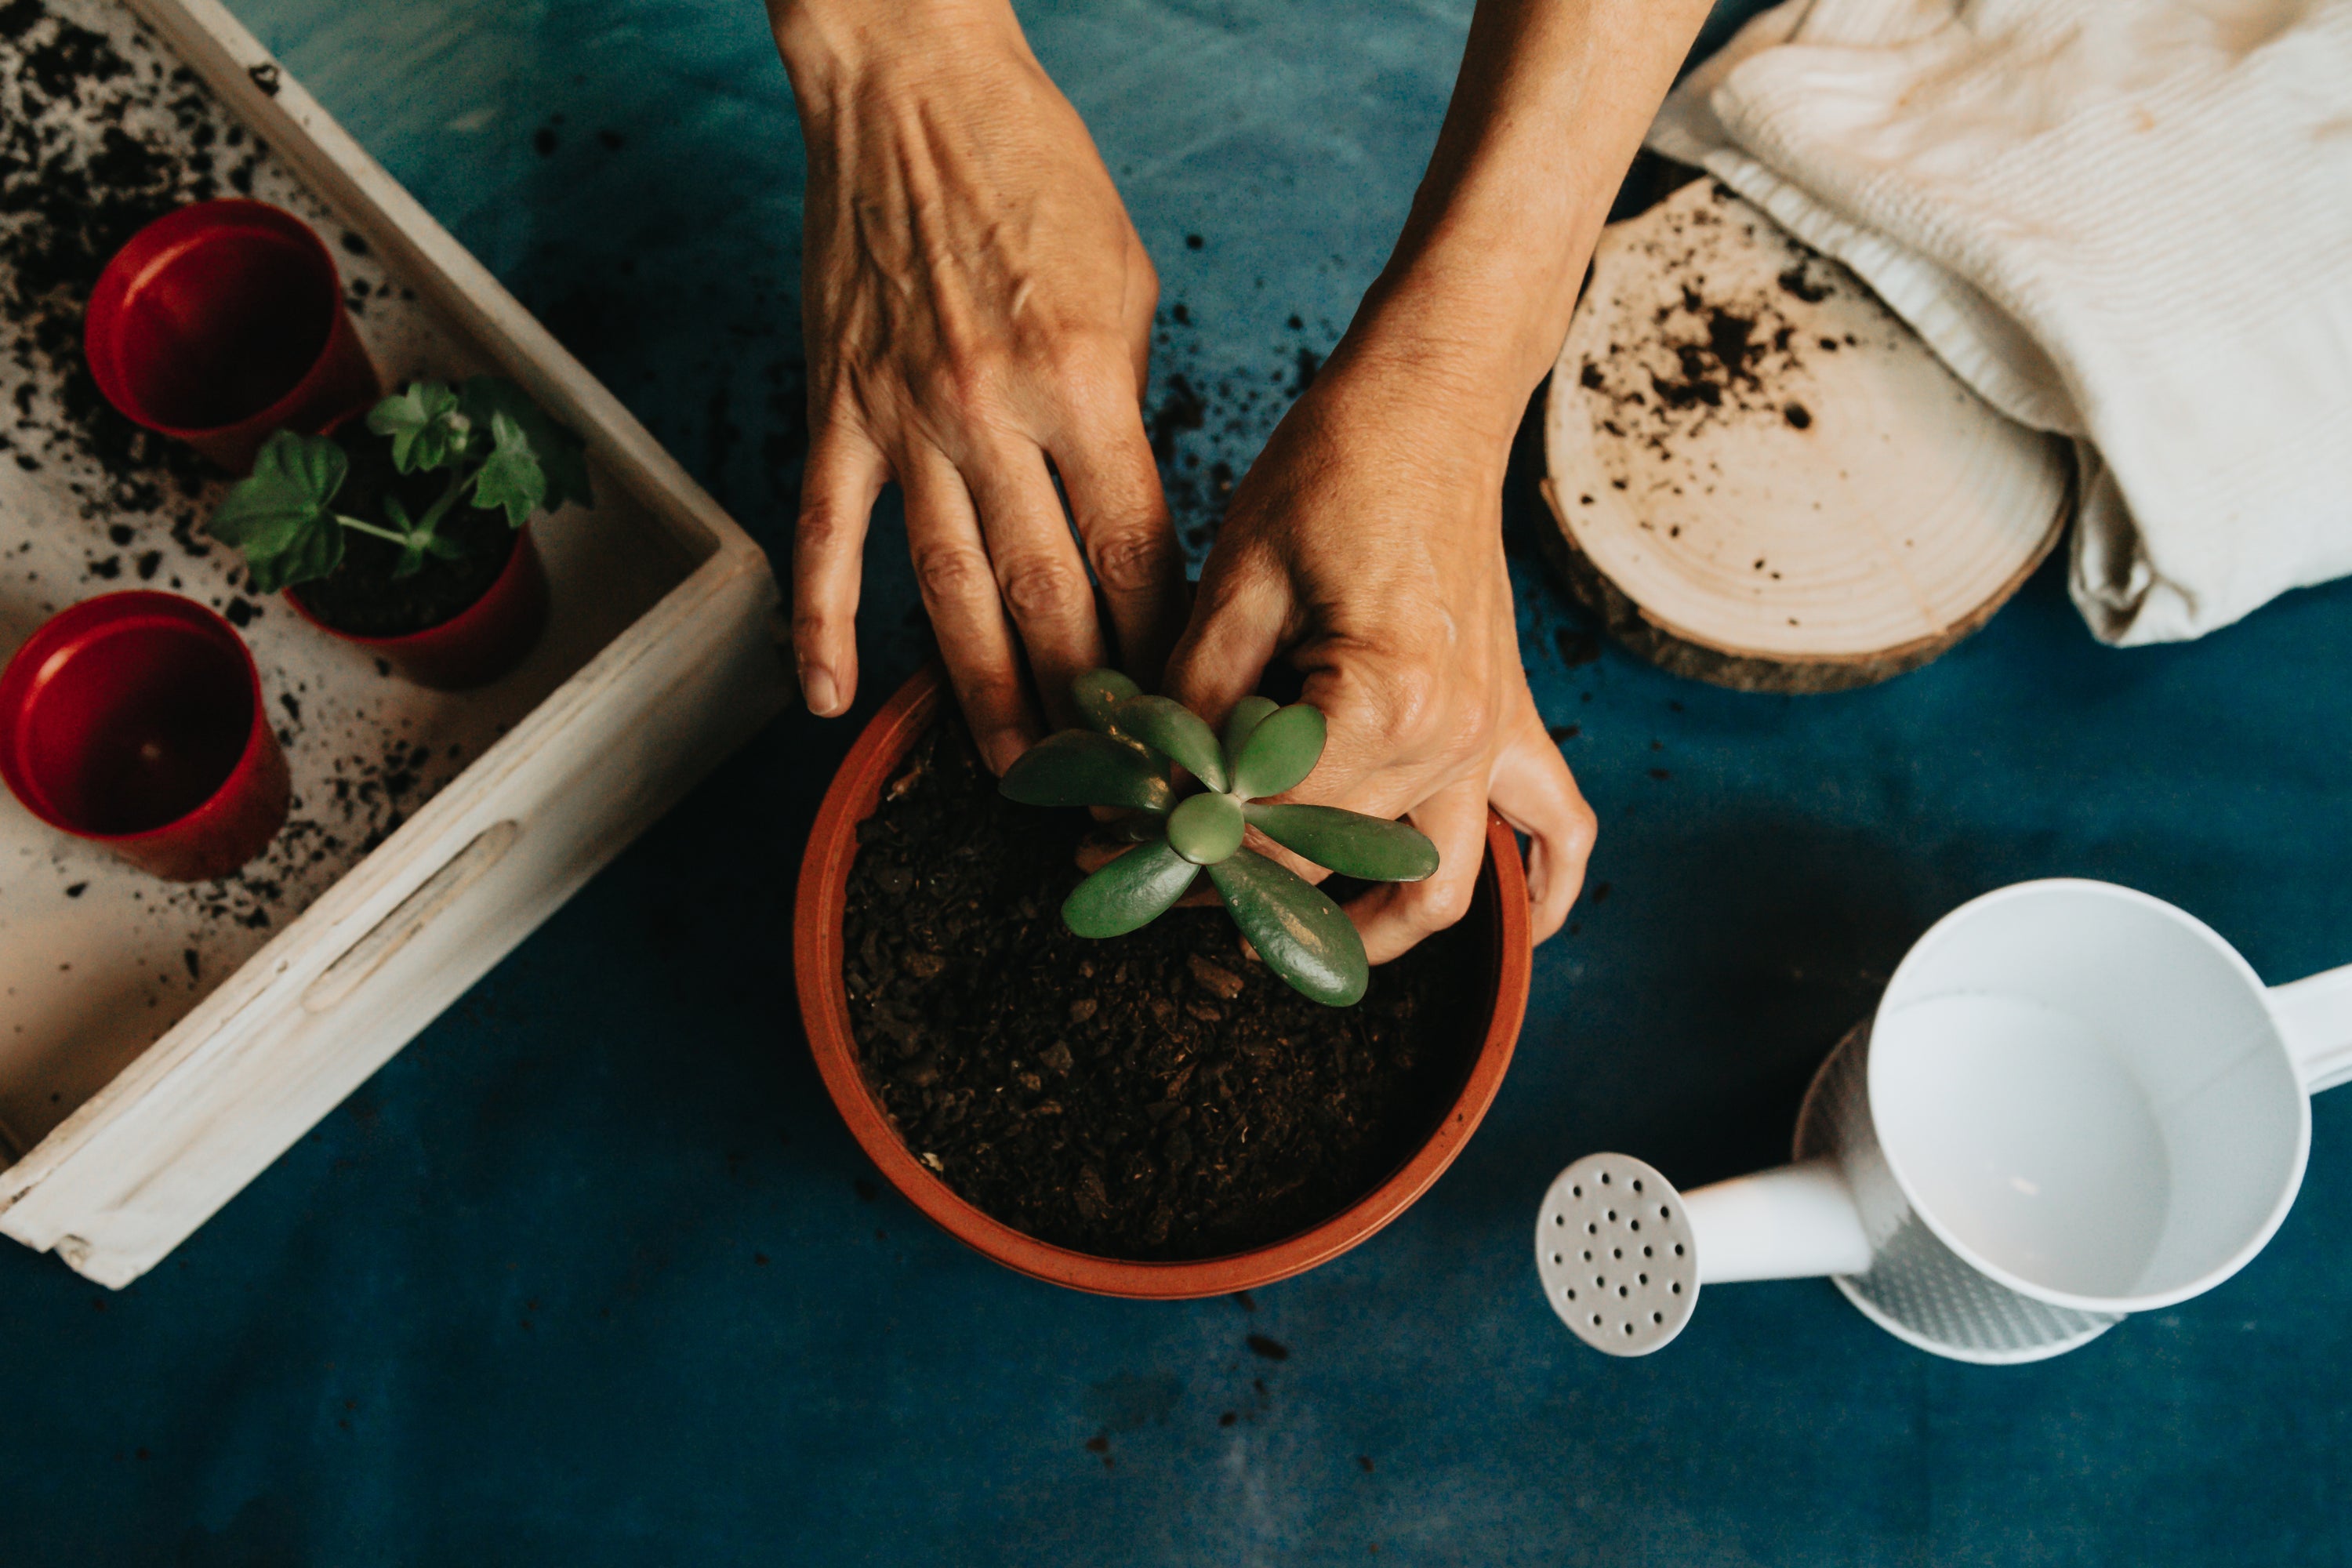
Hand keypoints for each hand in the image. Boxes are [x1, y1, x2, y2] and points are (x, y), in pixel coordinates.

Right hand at [771, 0, 1185, 769]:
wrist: (910, 87)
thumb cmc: (1036, 176)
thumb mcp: (1126, 287)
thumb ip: (1126, 414)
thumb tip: (1132, 525)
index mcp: (1086, 381)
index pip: (1134, 551)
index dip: (1159, 646)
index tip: (1179, 709)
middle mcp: (994, 413)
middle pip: (1049, 595)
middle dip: (1085, 702)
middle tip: (1108, 783)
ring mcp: (904, 420)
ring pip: (950, 592)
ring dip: (984, 697)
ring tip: (1015, 777)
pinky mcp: (835, 411)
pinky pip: (828, 542)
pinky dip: (823, 629)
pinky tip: (829, 704)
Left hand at [1164, 346, 1594, 960]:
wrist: (1433, 398)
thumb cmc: (1337, 465)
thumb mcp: (1237, 577)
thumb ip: (1199, 698)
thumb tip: (1153, 787)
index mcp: (1383, 696)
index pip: (1270, 817)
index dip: (1185, 840)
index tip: (1116, 846)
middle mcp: (1454, 732)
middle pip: (1338, 856)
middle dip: (1243, 878)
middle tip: (1163, 879)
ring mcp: (1494, 731)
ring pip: (1447, 884)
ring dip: (1376, 929)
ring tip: (1299, 938)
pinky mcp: (1511, 715)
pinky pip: (1560, 828)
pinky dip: (1544, 889)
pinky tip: (1518, 924)